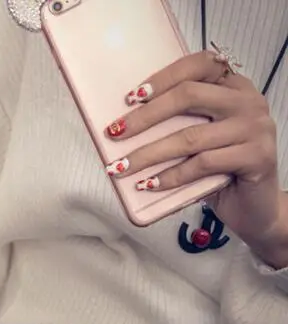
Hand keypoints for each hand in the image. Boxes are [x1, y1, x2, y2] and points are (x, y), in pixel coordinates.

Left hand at [104, 49, 287, 266]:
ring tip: (120, 167)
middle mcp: (248, 101)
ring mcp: (255, 128)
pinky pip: (203, 164)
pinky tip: (148, 185)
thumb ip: (178, 125)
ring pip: (190, 137)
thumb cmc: (220, 171)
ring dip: (148, 154)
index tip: (131, 98)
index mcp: (235, 86)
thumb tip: (125, 128)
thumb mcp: (200, 141)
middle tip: (115, 134)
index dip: (163, 78)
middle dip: (145, 117)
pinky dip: (170, 176)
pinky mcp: (257, 157)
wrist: (254, 207)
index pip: (198, 65)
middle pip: (189, 96)